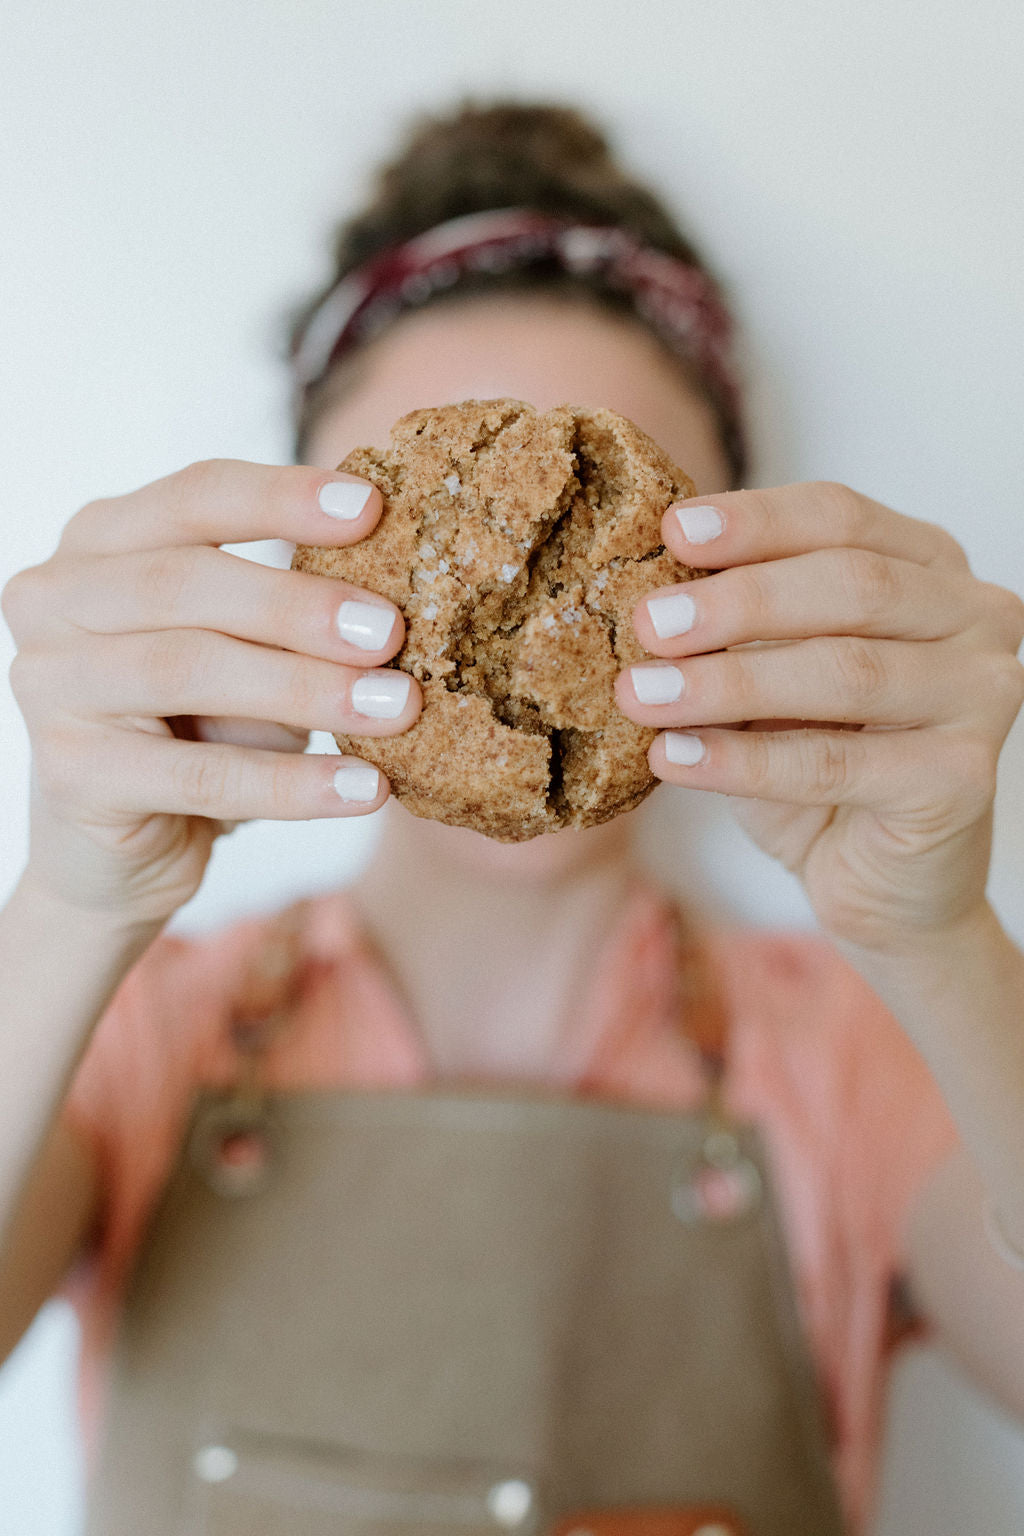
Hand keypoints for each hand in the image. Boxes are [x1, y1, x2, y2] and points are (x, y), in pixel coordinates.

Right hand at [2, 460, 420, 924]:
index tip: (373, 507)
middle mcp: (53, 599)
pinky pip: (201, 775)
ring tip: (395, 708)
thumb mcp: (240, 652)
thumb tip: (391, 604)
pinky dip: (293, 784)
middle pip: (185, 581)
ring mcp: (49, 686)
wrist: (115, 852)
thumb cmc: (192, 728)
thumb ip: (285, 615)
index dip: (281, 498)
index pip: (194, 498)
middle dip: (299, 605)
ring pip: (189, 670)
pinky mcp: (71, 775)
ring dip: (306, 689)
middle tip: (392, 632)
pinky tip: (365, 787)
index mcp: (99, 541)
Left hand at [615, 482, 1023, 951]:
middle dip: (737, 602)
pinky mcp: (962, 776)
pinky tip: (674, 758)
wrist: (877, 878)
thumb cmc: (821, 760)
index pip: (841, 517)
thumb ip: (736, 628)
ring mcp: (983, 694)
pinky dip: (742, 761)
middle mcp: (975, 616)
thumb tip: (649, 592)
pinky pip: (834, 763)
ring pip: (843, 671)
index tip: (672, 532)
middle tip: (647, 624)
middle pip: (851, 585)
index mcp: (929, 565)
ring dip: (727, 683)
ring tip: (641, 695)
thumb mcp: (770, 677)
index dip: (756, 521)